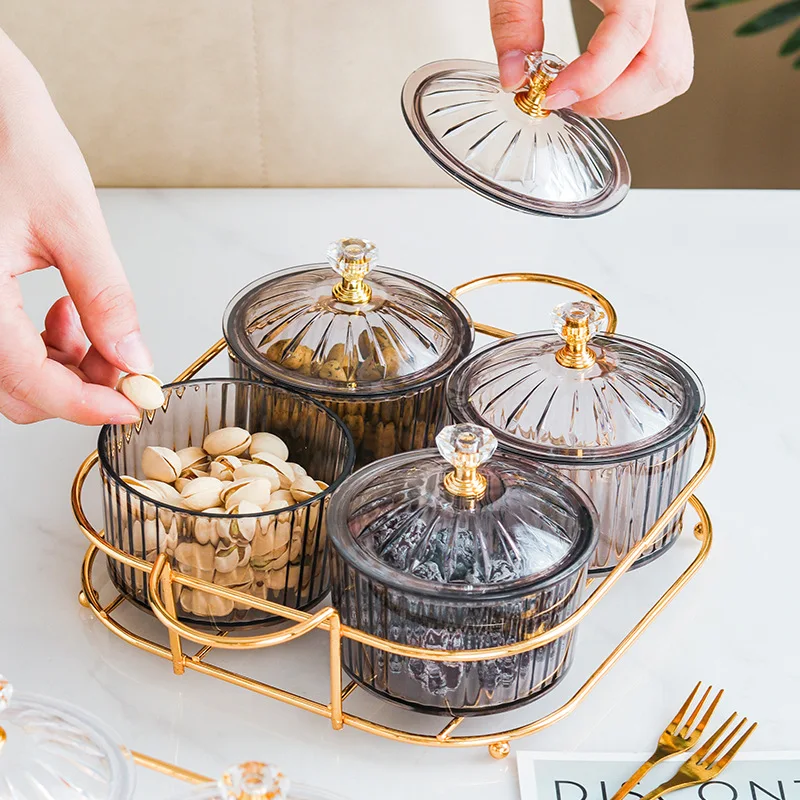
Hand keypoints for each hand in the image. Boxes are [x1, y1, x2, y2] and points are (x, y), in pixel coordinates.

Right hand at [0, 29, 149, 424]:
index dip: (91, 404)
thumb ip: (105, 299)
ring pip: (11, 373)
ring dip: (62, 367)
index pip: (33, 384)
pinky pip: (1, 342)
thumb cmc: (9, 138)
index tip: (135, 404)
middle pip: (19, 391)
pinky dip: (40, 343)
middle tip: (124, 362)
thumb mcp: (71, 222)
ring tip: (91, 323)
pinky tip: (63, 309)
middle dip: (81, 386)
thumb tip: (133, 357)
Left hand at [489, 0, 693, 118]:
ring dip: (626, 101)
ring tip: (580, 93)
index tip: (551, 94)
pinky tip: (595, 80)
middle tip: (566, 98)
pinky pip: (665, 61)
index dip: (592, 79)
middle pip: (665, 66)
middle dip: (612, 100)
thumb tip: (514, 76)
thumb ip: (513, 17)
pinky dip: (633, 87)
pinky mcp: (658, 8)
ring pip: (672, 71)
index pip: (632, 35)